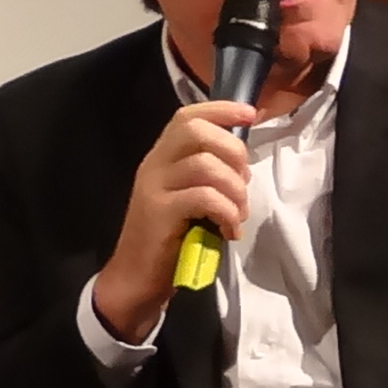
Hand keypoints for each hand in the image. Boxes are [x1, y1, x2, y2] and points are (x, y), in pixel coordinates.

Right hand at [91, 98, 256, 344]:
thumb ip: (206, 175)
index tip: (251, 114)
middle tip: (244, 181)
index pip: (187, 116)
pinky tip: (229, 230)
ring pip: (206, 165)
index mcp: (161, 158)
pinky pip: (205, 197)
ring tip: (238, 213)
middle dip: (233, 150)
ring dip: (235, 189)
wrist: (136, 278)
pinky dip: (227, 212)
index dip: (221, 109)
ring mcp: (154, 188)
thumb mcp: (185, 198)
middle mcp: (154, 165)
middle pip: (196, 131)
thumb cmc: (168, 239)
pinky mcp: (160, 213)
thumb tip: (241, 161)